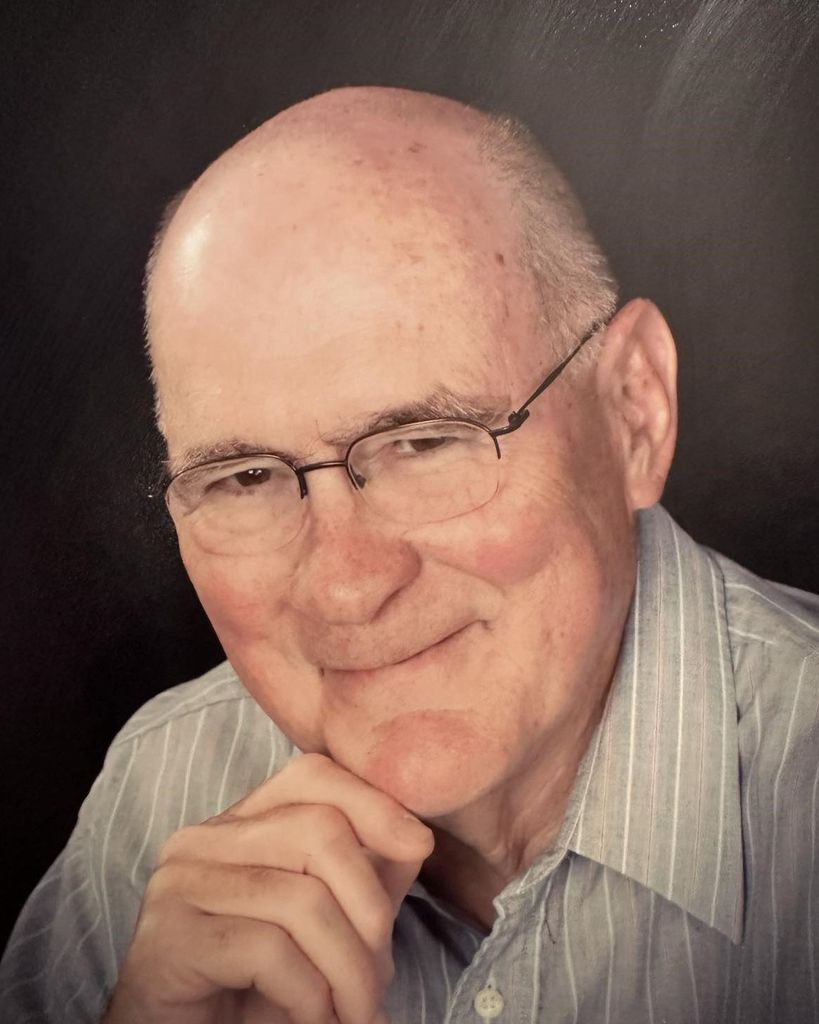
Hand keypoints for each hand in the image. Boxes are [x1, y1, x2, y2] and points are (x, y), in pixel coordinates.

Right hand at [103, 753, 433, 1023]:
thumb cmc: (256, 992)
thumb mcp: (324, 926)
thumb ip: (364, 877)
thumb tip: (415, 838)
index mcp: (237, 824)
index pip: (312, 775)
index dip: (372, 802)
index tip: (419, 845)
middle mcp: (201, 841)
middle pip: (318, 831)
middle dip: (369, 910)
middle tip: (380, 981)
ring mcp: (180, 885)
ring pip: (301, 899)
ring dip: (349, 971)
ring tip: (356, 1014)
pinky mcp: (169, 939)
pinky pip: (268, 951)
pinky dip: (310, 997)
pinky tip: (314, 1022)